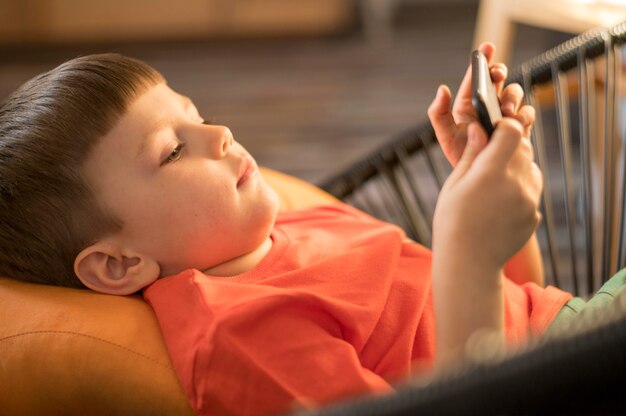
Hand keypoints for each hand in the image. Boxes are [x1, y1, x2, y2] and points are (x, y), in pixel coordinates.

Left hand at [427, 43, 530, 166]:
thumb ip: (438, 114)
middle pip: (500, 80)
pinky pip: (527, 114)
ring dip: (512, 97)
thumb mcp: (446, 136)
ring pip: (515, 94)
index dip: (482, 60)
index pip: (475, 77)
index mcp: (469, 104)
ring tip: (505, 110)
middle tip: (497, 76)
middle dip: (500, 74)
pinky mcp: (519, 128)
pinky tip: (516, 121)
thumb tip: (442, 89)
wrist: (482, 176)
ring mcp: (505, 116)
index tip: (487, 47)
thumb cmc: (461, 155)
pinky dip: (523, 114)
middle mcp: (489, 106)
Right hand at [432, 118, 542, 272]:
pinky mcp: (534, 215)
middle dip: (510, 146)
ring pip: (531, 169)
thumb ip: (472, 154)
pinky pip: (531, 192)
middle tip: (490, 158)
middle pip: (523, 148)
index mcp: (492, 170)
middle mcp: (516, 182)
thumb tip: (480, 128)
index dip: (502, 127)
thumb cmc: (452, 222)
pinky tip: (498, 207)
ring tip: (493, 186)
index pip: (511, 131)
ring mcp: (529, 200)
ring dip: (517, 168)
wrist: (469, 263)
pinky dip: (519, 191)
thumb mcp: (455, 184)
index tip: (492, 132)